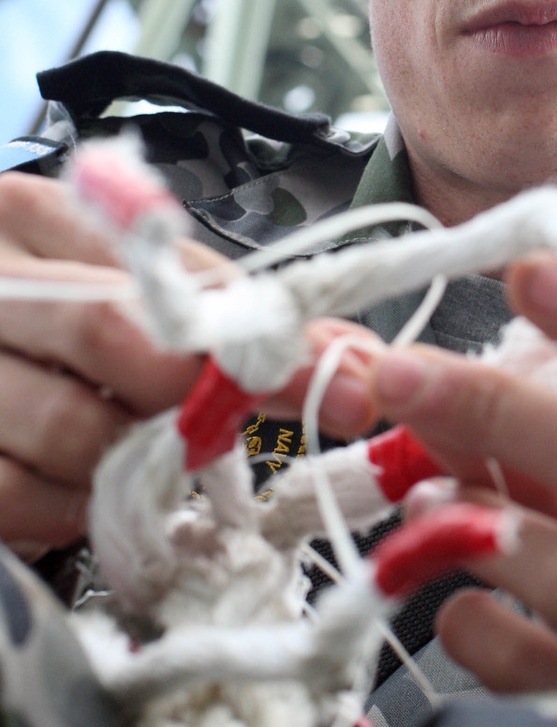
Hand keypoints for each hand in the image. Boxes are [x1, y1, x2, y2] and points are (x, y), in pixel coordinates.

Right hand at [0, 172, 377, 557]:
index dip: (254, 329)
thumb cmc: (61, 325)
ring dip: (140, 459)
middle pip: (111, 333)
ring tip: (155, 454)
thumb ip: (236, 316)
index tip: (338, 375)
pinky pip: (20, 495)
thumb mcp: (140, 294)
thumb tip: (352, 363)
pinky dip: (75, 508)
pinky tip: (92, 494)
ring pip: (71, 426)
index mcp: (36, 217)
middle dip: (202, 396)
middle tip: (238, 428)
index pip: (161, 271)